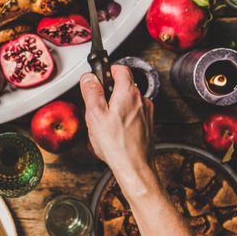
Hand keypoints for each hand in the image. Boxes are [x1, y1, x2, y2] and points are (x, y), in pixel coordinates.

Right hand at [80, 65, 157, 189]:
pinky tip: (115, 132)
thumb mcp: (95, 115)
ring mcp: (146, 112)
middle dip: (109, 92)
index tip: (99, 79)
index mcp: (128, 92)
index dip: (107, 71)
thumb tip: (89, 78)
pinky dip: (123, 117)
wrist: (134, 167)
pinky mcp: (147, 123)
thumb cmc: (116, 145)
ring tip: (106, 124)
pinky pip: (133, 113)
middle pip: (123, 85)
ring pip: (128, 100)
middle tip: (97, 108)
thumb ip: (92, 92)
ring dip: (116, 106)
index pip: (120, 68)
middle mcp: (141, 99)